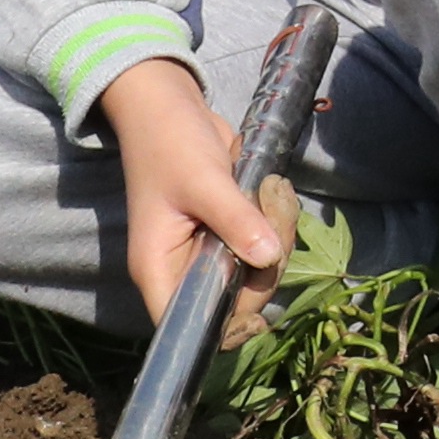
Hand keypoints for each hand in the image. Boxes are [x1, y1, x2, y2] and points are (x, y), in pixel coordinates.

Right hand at [101, 56, 289, 348]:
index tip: (259, 313)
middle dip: (268, 261)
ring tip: (272, 189)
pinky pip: (265, 242)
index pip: (188, 326)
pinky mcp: (230, 231)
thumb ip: (235, 221)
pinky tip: (273, 190)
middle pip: (238, 299)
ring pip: (259, 269)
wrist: (170, 107)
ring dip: (278, 233)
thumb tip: (268, 258)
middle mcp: (182, 268)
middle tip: (273, 206)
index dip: (224, 330)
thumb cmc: (171, 144)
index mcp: (160, 269)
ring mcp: (208, 251)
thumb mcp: (203, 181)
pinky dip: (277, 220)